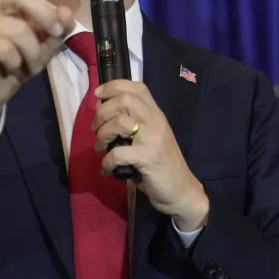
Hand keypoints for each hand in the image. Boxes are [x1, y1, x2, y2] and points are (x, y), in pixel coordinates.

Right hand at [0, 0, 75, 137]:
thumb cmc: (18, 62)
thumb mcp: (44, 45)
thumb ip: (56, 28)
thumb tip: (65, 13)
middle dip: (44, 15)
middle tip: (54, 35)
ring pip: (18, 28)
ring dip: (32, 52)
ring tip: (27, 64)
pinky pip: (6, 48)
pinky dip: (16, 63)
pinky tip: (10, 68)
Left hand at [93, 80, 208, 231]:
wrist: (182, 192)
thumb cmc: (163, 166)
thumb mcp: (151, 139)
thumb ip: (135, 126)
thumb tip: (106, 118)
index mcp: (157, 115)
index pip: (137, 87)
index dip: (114, 86)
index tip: (98, 95)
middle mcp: (156, 122)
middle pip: (125, 100)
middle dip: (102, 111)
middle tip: (96, 128)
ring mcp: (153, 139)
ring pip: (119, 122)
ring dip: (102, 134)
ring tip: (100, 147)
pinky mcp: (148, 158)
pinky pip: (118, 153)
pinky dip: (106, 161)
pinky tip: (106, 169)